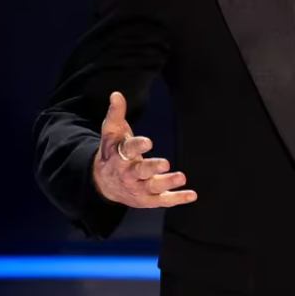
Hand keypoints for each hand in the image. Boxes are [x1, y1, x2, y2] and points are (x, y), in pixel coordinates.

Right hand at [92, 92, 197, 207]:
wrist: (102, 183)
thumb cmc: (112, 151)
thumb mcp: (111, 132)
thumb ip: (116, 114)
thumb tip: (116, 94)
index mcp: (119, 156)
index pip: (128, 150)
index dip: (138, 146)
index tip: (148, 142)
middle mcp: (128, 174)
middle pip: (140, 171)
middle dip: (152, 167)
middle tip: (165, 163)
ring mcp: (138, 188)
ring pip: (152, 187)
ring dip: (167, 183)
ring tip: (182, 177)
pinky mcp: (147, 199)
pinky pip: (163, 200)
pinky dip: (177, 198)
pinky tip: (192, 195)